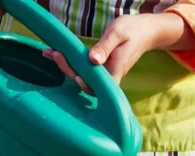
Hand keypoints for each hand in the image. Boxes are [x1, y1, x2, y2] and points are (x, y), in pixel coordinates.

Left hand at [44, 13, 193, 94]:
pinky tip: (58, 53)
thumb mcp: (117, 34)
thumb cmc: (132, 30)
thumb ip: (104, 47)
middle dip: (67, 70)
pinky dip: (71, 62)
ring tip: (49, 52)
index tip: (71, 68)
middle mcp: (110, 76)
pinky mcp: (102, 68)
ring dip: (65, 67)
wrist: (145, 31)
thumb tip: (92, 60)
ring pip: (84, 77)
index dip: (83, 82)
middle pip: (86, 83)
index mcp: (116, 70)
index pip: (98, 86)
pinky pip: (85, 70)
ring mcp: (106, 73)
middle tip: (53, 53)